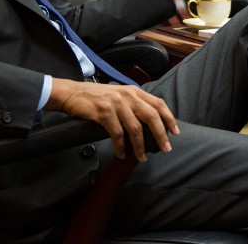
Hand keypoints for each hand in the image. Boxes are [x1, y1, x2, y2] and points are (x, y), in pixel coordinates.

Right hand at [46, 79, 178, 161]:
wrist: (72, 93)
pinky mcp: (104, 113)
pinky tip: (122, 154)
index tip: (175, 132)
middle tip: (165, 148)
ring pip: (135, 128)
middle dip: (160, 134)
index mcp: (134, 91)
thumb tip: (150, 121)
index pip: (158, 104)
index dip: (169, 118)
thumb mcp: (120, 94)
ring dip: (140, 146)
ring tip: (142, 157)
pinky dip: (121, 147)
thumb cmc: (97, 97)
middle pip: (151, 116)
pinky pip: (117, 134)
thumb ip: (134, 103)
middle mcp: (128, 95)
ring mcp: (116, 104)